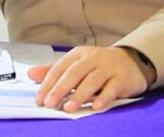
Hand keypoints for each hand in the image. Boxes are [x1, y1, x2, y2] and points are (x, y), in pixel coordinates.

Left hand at [28, 46, 152, 112]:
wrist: (132, 61)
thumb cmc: (99, 65)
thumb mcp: (76, 64)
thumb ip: (54, 70)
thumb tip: (30, 74)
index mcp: (79, 54)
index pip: (60, 67)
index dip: (48, 83)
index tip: (40, 99)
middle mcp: (93, 58)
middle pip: (74, 73)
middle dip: (61, 89)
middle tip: (50, 103)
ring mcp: (109, 67)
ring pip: (92, 80)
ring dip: (79, 95)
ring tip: (69, 108)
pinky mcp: (123, 78)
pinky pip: (112, 88)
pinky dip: (104, 97)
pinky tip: (96, 107)